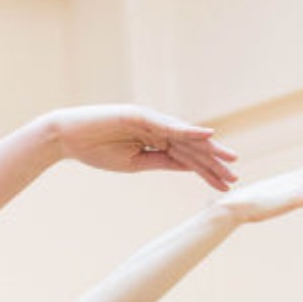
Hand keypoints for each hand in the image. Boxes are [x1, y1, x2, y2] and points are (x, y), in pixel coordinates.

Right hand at [44, 106, 239, 191]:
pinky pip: (168, 125)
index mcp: (155, 143)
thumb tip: (186, 167)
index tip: (225, 186)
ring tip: (230, 159)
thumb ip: (160, 162)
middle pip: (191, 148)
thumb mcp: (133, 164)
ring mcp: (150, 120)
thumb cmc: (95, 150)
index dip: (207, 172)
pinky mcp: (140, 115)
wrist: (67, 137)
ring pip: (185, 137)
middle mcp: (157, 129)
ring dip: (209, 148)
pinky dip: (188, 130)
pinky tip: (207, 136)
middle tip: (235, 176)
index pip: (186, 159)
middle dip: (214, 163)